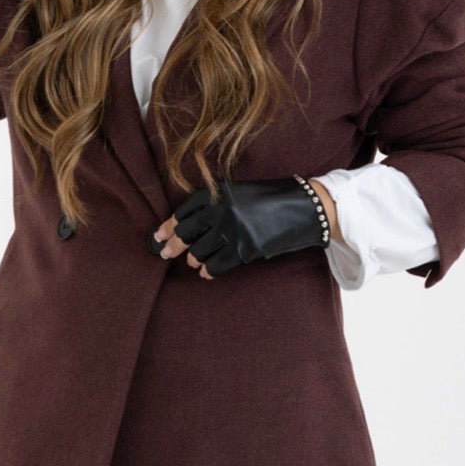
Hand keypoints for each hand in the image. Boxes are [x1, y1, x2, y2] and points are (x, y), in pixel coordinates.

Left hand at [151, 177, 330, 278]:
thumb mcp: (239, 194)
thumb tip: (187, 227)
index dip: (169, 225)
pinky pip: (216, 265)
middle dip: (172, 245)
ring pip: (199, 251)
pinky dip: (209, 271)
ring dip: (194, 260)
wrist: (305, 207)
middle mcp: (221, 210)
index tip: (159, 235)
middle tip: (164, 253)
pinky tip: (207, 273)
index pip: (184, 211)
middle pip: (186, 232)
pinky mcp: (244, 249)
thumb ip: (215, 205)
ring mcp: (232, 230)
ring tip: (194, 262)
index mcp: (218, 192)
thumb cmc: (272, 199)